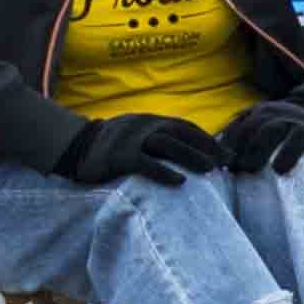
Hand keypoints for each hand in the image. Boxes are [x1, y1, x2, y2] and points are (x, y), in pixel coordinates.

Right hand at [67, 114, 223, 185]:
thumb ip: (161, 141)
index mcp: (151, 121)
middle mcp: (144, 125)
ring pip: (167, 144)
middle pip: (181, 132)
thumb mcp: (139, 136)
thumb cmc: (114, 147)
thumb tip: (191, 155)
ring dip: (191, 155)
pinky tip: (180, 181)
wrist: (76, 147)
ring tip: (210, 169)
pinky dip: (163, 172)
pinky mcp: (119, 156)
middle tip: (226, 162)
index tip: (227, 154)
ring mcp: (131, 139)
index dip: (207, 140)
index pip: (185, 127)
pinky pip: (144, 163)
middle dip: (206, 147)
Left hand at [229, 95, 303, 182]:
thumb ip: (239, 134)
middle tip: (248, 171)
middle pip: (270, 129)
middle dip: (257, 149)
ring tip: (280, 171)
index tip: (228, 167)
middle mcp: (285, 118)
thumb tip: (220, 162)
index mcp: (264, 114)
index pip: (246, 128)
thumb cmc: (280, 125)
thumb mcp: (259, 120)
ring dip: (288, 153)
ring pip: (298, 136)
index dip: (235, 147)